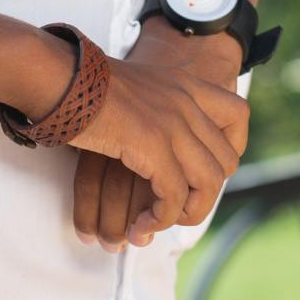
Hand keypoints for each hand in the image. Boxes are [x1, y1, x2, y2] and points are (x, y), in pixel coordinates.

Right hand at [72, 21, 246, 250]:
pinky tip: (140, 225)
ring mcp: (173, 122)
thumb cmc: (83, 85)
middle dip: (203, 195)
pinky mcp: (153, 145)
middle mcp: (187, 102)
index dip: (230, 149)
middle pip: (226, 161)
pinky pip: (174, 197)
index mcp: (185, 84)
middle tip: (172, 208)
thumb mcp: (136, 89)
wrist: (60, 74)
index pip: (238, 114)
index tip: (202, 172)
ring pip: (207, 184)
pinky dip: (160, 219)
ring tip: (154, 224)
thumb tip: (158, 153)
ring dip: (185, 214)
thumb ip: (156, 109)